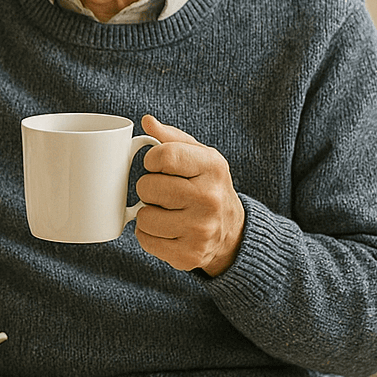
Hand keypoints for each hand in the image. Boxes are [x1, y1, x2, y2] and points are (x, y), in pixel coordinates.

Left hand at [134, 114, 245, 275]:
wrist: (233, 232)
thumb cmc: (208, 186)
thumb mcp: (199, 156)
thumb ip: (171, 138)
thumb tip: (147, 121)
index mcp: (212, 167)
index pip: (162, 155)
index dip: (151, 160)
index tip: (157, 166)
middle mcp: (209, 198)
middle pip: (147, 187)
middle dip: (148, 189)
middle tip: (165, 193)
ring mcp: (200, 229)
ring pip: (143, 216)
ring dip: (147, 213)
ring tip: (167, 212)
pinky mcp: (189, 255)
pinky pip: (145, 240)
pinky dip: (149, 235)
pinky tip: (167, 230)